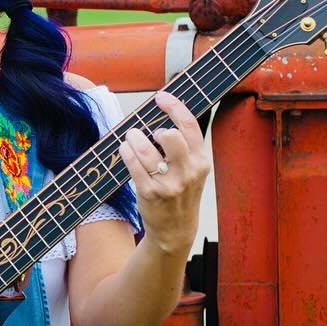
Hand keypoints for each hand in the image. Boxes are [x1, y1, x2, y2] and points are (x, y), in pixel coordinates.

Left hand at [117, 90, 210, 255]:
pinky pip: (133, 166)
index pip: (190, 126)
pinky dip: (126, 152)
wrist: (176, 229)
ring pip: (147, 150)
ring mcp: (169, 184)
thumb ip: (184, 147)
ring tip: (131, 138)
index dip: (174, 106)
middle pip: (171, 136)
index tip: (161, 96)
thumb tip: (162, 118)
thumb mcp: (193, 170)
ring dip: (135, 139)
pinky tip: (125, 149)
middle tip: (148, 133)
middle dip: (155, 129)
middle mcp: (188, 171)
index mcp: (201, 161)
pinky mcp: (150, 193)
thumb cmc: (181, 193)